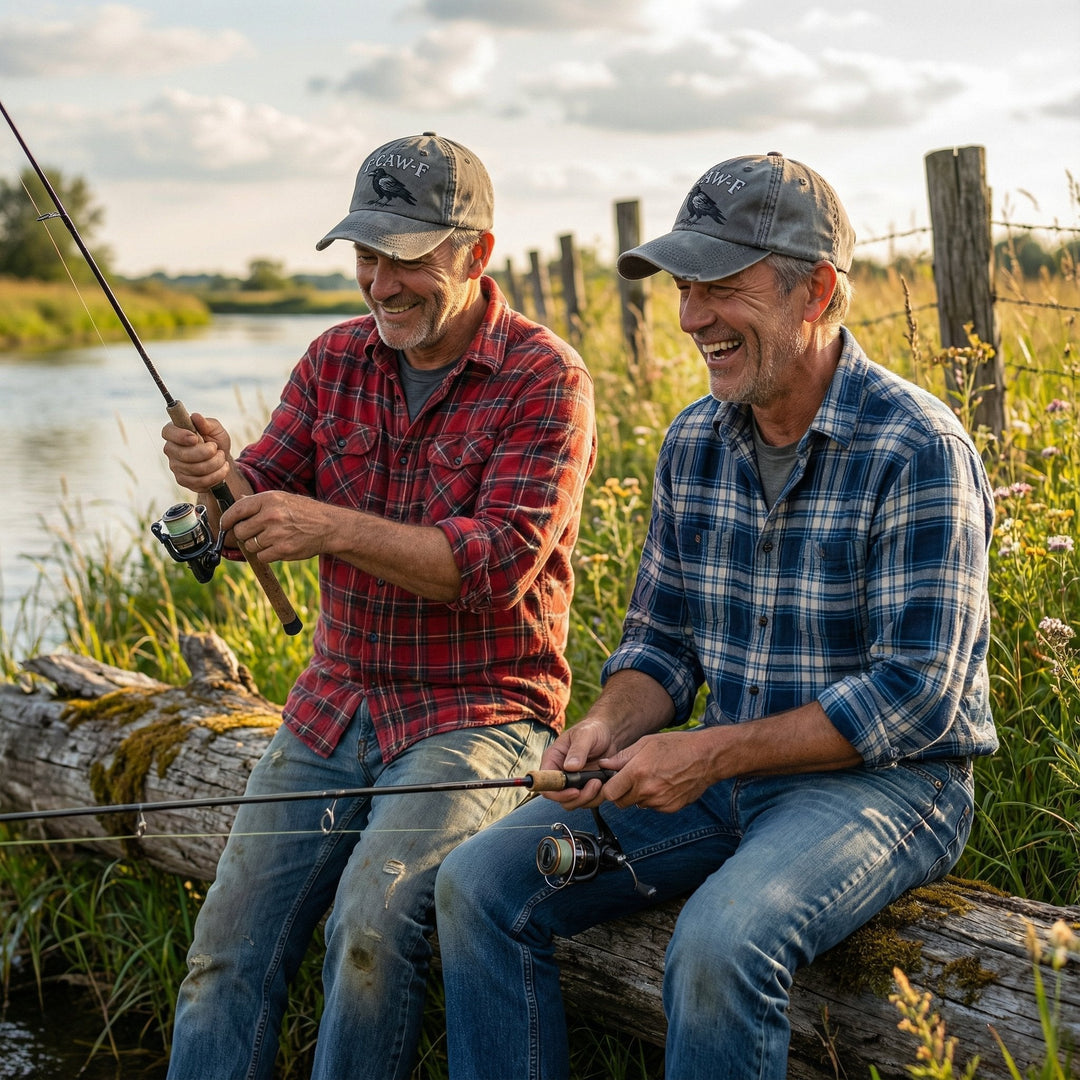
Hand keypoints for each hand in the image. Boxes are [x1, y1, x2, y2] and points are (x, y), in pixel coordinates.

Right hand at [161, 413, 231, 492]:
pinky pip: (199, 482)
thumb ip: (207, 423)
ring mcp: (175, 467)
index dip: (180, 436)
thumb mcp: (216, 429)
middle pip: (182, 454)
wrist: (222, 460)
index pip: (167, 432)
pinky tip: (222, 469)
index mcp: (175, 433)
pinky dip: (216, 475)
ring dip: (214, 464)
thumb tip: (196, 417)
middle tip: (216, 448)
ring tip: (222, 458)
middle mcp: (172, 450)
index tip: (195, 438)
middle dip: (205, 453)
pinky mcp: (183, 480)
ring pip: (193, 469)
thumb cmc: (215, 441)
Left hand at [220, 491, 337, 561]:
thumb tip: (238, 503)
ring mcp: (276, 534)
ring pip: (250, 545)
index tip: (225, 525)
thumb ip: (259, 502)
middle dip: (244, 534)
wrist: (329, 527)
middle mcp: (271, 515)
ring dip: (256, 545)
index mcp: (269, 499)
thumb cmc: (305, 512)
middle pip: (240, 531)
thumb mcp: (283, 499)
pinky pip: (261, 556)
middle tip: (255, 533)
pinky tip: (277, 547)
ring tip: (272, 539)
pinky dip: (266, 555)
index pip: (237, 510)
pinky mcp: (282, 550)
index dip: (227, 520)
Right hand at [538, 719, 616, 808]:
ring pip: (575, 802)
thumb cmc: (592, 729)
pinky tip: (605, 784)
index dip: (557, 793)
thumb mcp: (585, 735)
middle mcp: (559, 774)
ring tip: (601, 782)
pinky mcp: (585, 787)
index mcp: (552, 760)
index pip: (545, 784)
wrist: (608, 733)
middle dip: (578, 797)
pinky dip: (597, 797)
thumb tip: (570, 767)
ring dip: (589, 798)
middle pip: (560, 798)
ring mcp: (573, 783)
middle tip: (595, 784)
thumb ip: (577, 750)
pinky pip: (588, 800)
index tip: (575, 791)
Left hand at [600, 730, 718, 813]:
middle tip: (630, 779)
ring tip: (651, 777)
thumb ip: (623, 757)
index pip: (610, 793)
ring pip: (637, 804)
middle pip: (621, 802)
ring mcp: (660, 801)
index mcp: (638, 772)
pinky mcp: (670, 808)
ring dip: (639, 795)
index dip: (608, 788)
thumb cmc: (677, 746)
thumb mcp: (646, 743)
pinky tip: (663, 784)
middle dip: (622, 793)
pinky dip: (653, 799)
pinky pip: (653, 806)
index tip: (611, 782)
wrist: (706, 757)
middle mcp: (647, 790)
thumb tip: (604, 765)